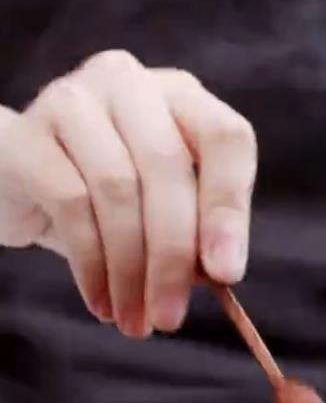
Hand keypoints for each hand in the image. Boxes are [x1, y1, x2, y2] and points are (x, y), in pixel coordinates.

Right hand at [0, 50, 256, 336]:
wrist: (20, 183)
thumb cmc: (109, 193)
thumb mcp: (165, 205)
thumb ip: (200, 226)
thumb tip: (221, 270)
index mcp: (182, 95)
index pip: (225, 138)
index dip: (228, 208)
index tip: (227, 273)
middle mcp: (130, 83)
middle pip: (167, 167)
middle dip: (172, 255)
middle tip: (171, 316)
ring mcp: (73, 100)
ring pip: (117, 188)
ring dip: (129, 268)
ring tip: (134, 319)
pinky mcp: (24, 133)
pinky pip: (68, 202)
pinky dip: (90, 262)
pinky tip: (100, 300)